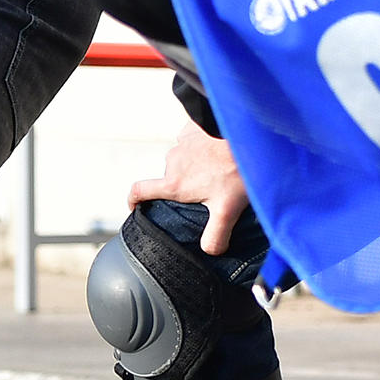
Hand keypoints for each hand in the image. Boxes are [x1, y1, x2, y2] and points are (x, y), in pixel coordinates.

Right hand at [127, 123, 248, 252]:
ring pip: (183, 160)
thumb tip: (210, 251)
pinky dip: (202, 148)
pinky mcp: (193, 129)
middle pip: (170, 178)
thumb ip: (216, 235)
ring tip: (220, 171)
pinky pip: (192, 142)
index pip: (139, 191)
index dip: (133, 200)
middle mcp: (172, 162)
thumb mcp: (229, 210)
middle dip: (184, 186)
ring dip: (195, 166)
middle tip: (208, 192)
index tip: (135, 207)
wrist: (246, 132)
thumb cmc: (236, 169)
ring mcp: (182, 143)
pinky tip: (220, 152)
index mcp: (175, 183)